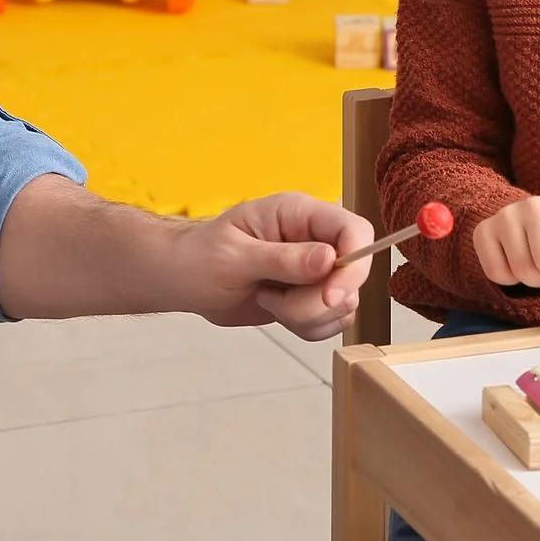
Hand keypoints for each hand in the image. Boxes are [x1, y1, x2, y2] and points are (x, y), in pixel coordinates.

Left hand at [177, 192, 369, 341]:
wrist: (185, 280)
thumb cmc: (200, 256)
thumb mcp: (235, 256)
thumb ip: (283, 258)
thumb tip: (329, 259)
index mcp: (299, 213)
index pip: (354, 230)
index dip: (354, 263)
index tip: (330, 295)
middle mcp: (314, 239)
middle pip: (352, 275)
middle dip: (318, 301)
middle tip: (275, 300)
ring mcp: (315, 270)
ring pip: (344, 304)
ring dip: (307, 316)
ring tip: (268, 299)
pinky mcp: (311, 296)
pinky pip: (330, 321)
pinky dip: (306, 327)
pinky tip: (275, 311)